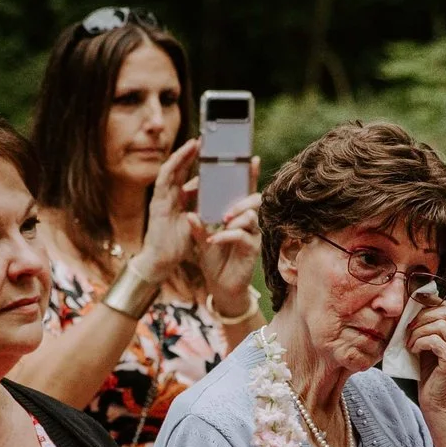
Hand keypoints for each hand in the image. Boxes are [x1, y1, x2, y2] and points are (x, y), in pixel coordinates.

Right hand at [138, 139, 204, 281]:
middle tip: (204, 139)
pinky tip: (180, 156)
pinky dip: (172, 166)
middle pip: (180, 168)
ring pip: (171, 169)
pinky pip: (164, 179)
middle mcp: (168, 195)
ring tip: (195, 142)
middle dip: (191, 153)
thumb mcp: (196, 221)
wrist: (162, 261)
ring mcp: (161, 197)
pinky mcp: (156, 202)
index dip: (195, 162)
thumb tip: (217, 197)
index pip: (187, 175)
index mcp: (177, 199)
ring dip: (182, 154)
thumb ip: (202, 208)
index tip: (208, 150)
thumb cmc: (177, 244)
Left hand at [196, 187, 260, 303]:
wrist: (221, 287)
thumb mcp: (202, 241)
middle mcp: (249, 223)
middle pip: (254, 201)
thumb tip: (190, 213)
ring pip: (251, 217)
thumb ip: (198, 226)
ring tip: (222, 222)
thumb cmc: (214, 261)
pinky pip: (243, 236)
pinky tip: (214, 239)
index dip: (250, 176)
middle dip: (241, 200)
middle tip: (226, 209)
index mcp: (237, 215)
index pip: (245, 192)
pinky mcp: (252, 250)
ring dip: (236, 217)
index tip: (252, 159)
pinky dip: (227, 236)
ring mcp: (252, 235)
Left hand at [407, 292, 445, 413]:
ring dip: (418, 332)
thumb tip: (413, 308)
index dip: (431, 302)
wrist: (438, 405)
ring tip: (410, 344)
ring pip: (439, 325)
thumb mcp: (430, 347)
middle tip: (408, 328)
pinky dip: (419, 342)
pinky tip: (414, 351)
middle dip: (423, 316)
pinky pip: (433, 340)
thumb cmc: (431, 376)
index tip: (413, 305)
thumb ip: (428, 329)